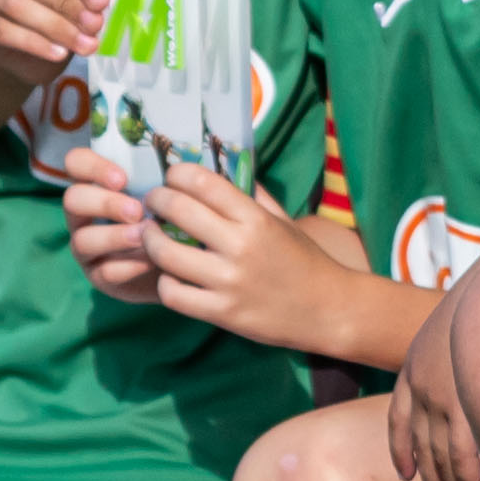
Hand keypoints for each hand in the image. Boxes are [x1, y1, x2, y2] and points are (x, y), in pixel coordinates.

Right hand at [0, 0, 105, 104]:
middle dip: (64, 0)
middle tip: (94, 24)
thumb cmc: (60, 9)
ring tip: (83, 44)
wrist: (30, 50)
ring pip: (15, 4)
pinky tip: (59, 53)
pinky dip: (35, 44)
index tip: (101, 1)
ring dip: (55, 26)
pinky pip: (3, 31)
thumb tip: (96, 13)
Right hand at [60, 166, 163, 301]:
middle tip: (137, 211)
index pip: (76, 163)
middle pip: (72, 200)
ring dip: (115, 236)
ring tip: (145, 236)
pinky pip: (104, 272)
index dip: (92, 166)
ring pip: (82, 240)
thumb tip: (175, 165)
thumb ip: (160, 180)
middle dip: (105, 203)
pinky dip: (129, 266)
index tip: (122, 178)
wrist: (177, 265)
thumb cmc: (167, 219)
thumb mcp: (163, 195)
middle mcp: (83, 216)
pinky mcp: (99, 277)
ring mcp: (87, 248)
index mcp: (96, 185)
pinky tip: (151, 260)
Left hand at [142, 168, 384, 357]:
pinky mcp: (222, 313)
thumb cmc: (305, 261)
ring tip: (151, 237)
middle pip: (178, 210)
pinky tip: (172, 276)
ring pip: (166, 254)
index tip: (171, 176)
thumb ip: (253, 194)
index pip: (204, 182)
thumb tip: (223, 167)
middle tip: (152, 202)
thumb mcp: (284, 220)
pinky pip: (173, 293)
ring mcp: (229, 281)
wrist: (329, 310)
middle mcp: (240, 246)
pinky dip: (166, 282)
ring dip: (150, 241)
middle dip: (156, 201)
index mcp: (256, 218)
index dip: (177, 174)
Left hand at [385, 296, 479, 480]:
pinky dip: (468, 480)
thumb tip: (473, 363)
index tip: (406, 473)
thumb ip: (458, 348)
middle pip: (420, 446)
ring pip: (441, 457)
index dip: (401, 449)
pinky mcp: (462, 404)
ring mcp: (440, 397)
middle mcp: (420, 386)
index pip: (399, 418)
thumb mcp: (459, 323)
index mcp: (414, 367)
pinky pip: (462, 455)